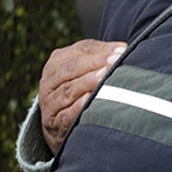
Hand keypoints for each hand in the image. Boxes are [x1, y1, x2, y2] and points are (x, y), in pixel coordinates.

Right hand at [39, 39, 125, 153]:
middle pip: (71, 69)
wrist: (56, 122)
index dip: (100, 52)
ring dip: (87, 83)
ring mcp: (49, 102)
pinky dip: (76, 107)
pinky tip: (89, 100)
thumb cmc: (77, 86)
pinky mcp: (53, 123)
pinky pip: (65, 114)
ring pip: (68, 90)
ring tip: (104, 77)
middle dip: (94, 64)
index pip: (79, 52)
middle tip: (114, 62)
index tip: (121, 52)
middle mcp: (49, 81)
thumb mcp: (83, 66)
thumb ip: (100, 54)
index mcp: (57, 62)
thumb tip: (122, 48)